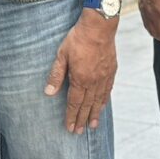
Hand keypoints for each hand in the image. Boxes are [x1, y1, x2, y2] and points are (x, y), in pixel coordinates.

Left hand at [44, 13, 117, 133]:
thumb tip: (48, 92)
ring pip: (99, 100)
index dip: (71, 116)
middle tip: (79, 132)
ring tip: (92, 125)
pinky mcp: (111, 71)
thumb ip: (56, 75)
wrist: (99, 26)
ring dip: (94, 114)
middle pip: (87, 105)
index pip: (74, 103)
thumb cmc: (78, 38)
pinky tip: (102, 106)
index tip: (70, 127)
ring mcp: (104, 77)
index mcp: (80, 78)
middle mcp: (93, 81)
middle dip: (82, 119)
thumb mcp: (62, 55)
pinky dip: (104, 101)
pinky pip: (108, 91)